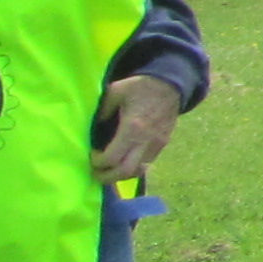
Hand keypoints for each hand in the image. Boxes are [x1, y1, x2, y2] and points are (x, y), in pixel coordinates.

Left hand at [89, 72, 178, 186]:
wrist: (170, 84)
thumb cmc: (140, 87)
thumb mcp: (115, 92)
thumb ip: (102, 112)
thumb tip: (94, 129)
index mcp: (132, 127)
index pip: (112, 158)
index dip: (97, 162)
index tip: (92, 155)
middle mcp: (146, 140)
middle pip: (125, 171)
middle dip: (107, 177)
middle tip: (96, 173)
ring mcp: (156, 144)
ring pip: (137, 171)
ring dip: (120, 175)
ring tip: (109, 170)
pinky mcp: (162, 144)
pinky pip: (146, 163)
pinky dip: (133, 167)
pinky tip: (124, 161)